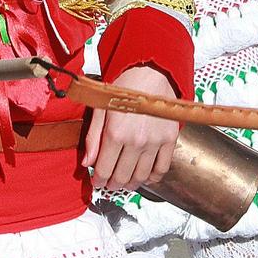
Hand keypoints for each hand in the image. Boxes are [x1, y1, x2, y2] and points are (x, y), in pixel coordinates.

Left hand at [85, 66, 179, 194]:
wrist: (151, 73)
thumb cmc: (123, 88)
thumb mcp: (100, 109)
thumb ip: (93, 138)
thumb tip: (87, 163)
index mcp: (115, 133)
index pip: (104, 169)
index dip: (99, 181)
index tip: (97, 183)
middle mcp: (136, 141)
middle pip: (123, 177)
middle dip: (113, 185)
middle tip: (109, 185)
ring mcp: (155, 142)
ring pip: (142, 176)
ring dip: (131, 184)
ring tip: (125, 182)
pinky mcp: (169, 140)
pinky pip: (162, 168)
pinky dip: (153, 178)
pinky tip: (145, 177)